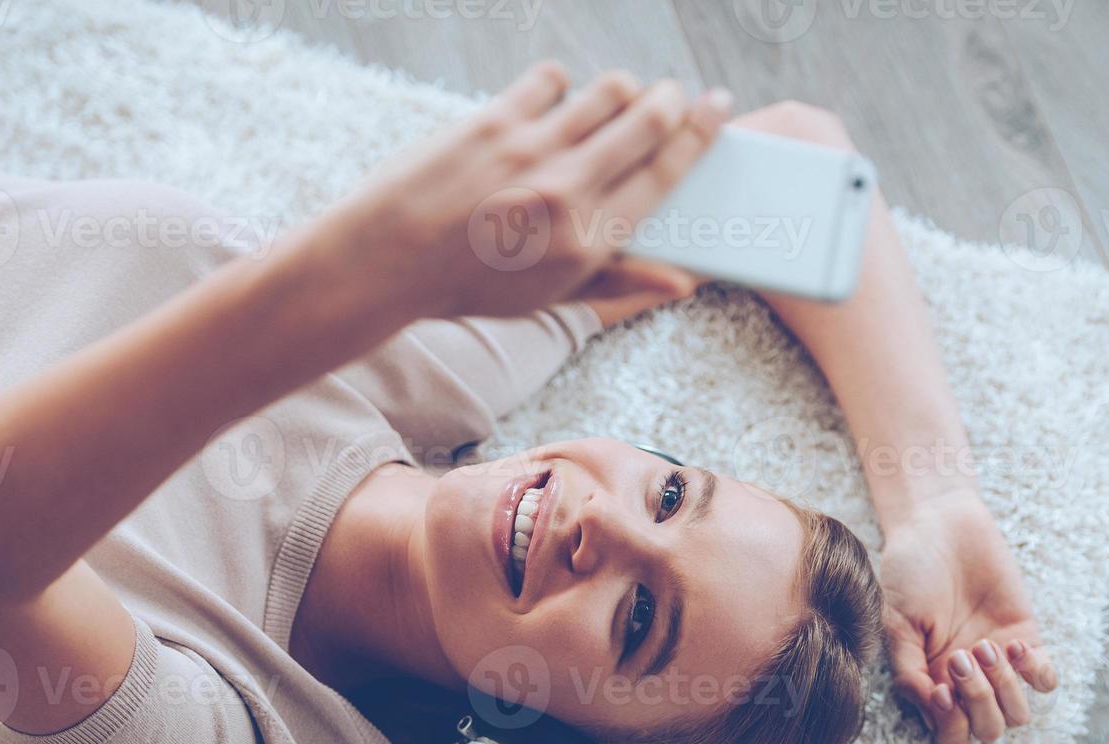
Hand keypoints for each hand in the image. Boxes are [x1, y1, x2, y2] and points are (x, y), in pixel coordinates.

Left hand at [293, 62, 730, 328]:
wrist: (388, 260)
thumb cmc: (470, 284)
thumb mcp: (549, 298)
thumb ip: (617, 283)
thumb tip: (683, 281)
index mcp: (589, 241)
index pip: (666, 173)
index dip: (700, 132)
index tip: (719, 105)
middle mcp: (567, 193)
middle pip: (647, 121)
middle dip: (671, 98)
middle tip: (672, 95)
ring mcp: (530, 152)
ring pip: (606, 91)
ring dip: (622, 89)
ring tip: (617, 98)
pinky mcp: (492, 121)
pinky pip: (549, 79)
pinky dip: (560, 84)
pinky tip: (554, 99)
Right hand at [878, 487, 1058, 743]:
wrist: (939, 526)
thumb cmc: (908, 571)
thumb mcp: (895, 622)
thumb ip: (908, 669)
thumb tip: (929, 707)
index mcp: (930, 682)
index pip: (949, 735)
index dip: (950, 724)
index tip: (941, 689)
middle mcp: (965, 681)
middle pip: (987, 730)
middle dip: (979, 704)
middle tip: (961, 658)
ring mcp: (997, 663)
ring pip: (1017, 713)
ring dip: (1003, 687)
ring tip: (983, 646)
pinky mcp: (1025, 638)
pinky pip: (1045, 679)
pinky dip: (1034, 672)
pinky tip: (1012, 643)